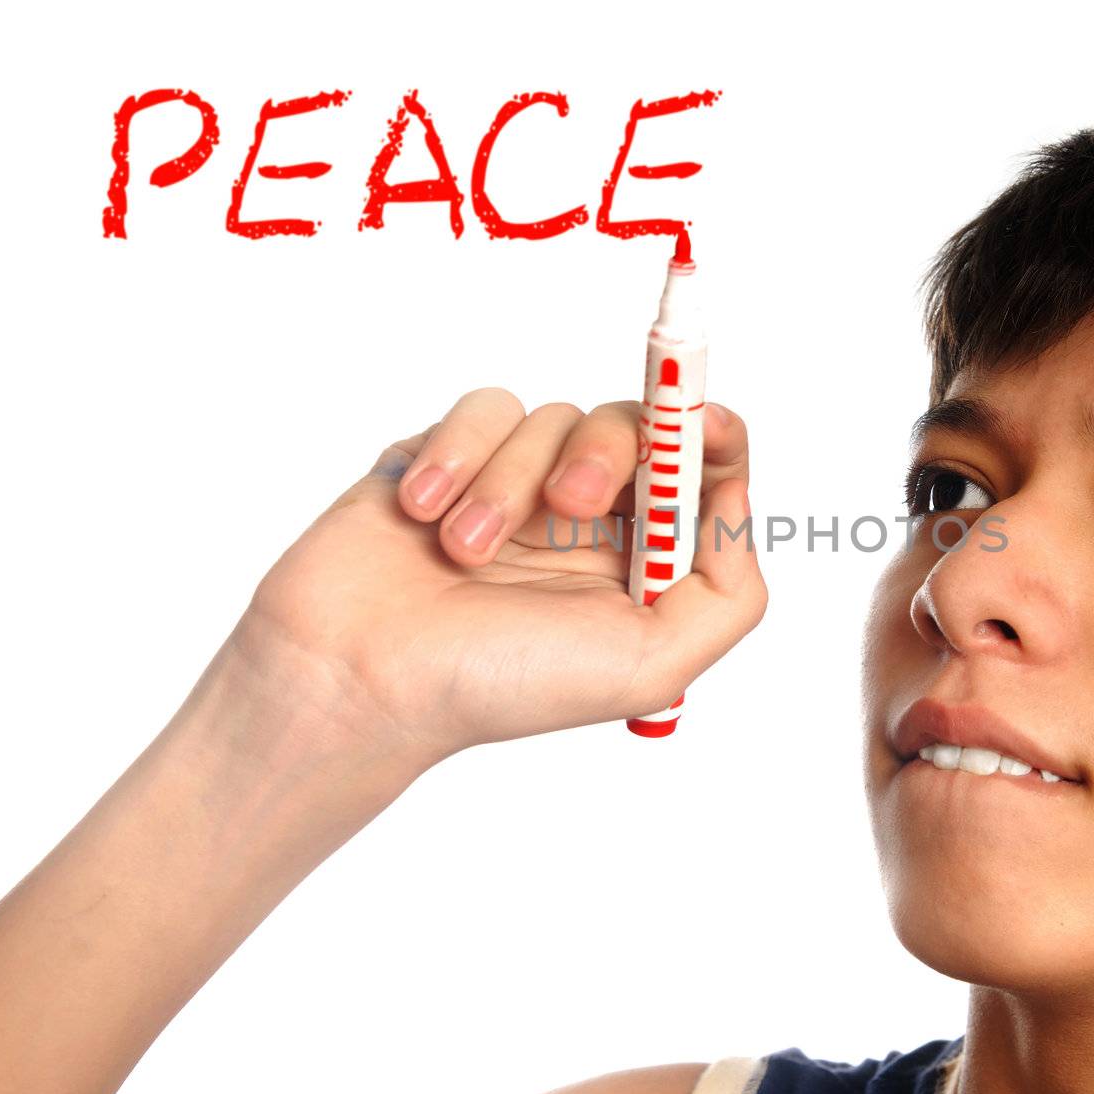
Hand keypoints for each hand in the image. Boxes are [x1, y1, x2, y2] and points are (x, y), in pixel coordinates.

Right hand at [232, 388, 766, 766]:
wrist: (356, 678)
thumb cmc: (496, 684)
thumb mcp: (649, 664)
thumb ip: (726, 592)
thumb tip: (737, 495)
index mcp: (640, 564)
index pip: (700, 472)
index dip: (710, 433)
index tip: (699, 419)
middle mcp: (586, 521)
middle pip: (636, 427)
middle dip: (608, 454)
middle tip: (565, 508)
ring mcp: (516, 484)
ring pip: (553, 417)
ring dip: (509, 485)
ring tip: (462, 553)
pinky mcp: (451, 455)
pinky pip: (486, 409)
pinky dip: (459, 456)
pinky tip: (423, 515)